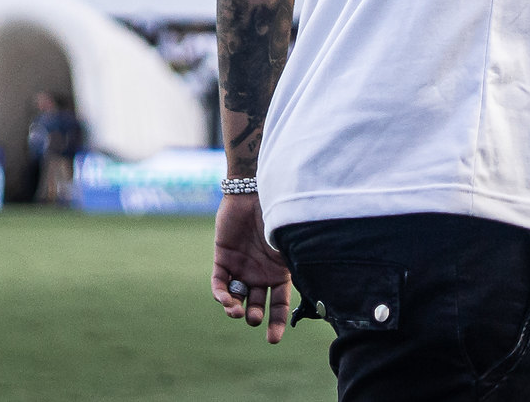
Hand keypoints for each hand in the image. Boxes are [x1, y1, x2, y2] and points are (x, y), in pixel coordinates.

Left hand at [211, 193, 292, 343]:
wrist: (254, 190)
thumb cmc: (277, 214)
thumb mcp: (289, 243)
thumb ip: (294, 263)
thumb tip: (310, 285)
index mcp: (279, 272)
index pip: (279, 304)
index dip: (278, 322)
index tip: (273, 339)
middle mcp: (260, 273)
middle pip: (257, 304)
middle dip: (255, 317)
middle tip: (253, 319)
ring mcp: (241, 266)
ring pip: (236, 297)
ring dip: (235, 309)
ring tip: (236, 312)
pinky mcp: (223, 258)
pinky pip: (219, 282)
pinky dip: (220, 294)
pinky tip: (224, 301)